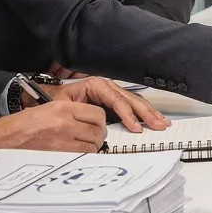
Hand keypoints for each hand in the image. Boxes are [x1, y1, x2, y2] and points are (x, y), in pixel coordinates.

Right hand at [0, 101, 107, 151]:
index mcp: (62, 108)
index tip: (95, 125)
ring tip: (80, 147)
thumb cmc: (16, 127)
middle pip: (98, 130)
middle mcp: (66, 123)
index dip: (99, 121)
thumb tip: (86, 122)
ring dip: (90, 147)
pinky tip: (74, 155)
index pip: (97, 113)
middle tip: (89, 138)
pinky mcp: (59, 157)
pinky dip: (82, 157)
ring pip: (93, 145)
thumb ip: (68, 114)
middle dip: (97, 135)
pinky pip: (83, 157)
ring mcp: (64, 141)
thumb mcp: (44, 110)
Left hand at [40, 76, 168, 132]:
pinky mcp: (114, 103)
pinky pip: (133, 106)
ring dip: (150, 113)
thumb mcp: (64, 105)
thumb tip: (100, 123)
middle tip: (158, 124)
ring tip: (162, 122)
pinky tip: (153, 118)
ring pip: (136, 102)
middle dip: (146, 113)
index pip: (117, 99)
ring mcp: (112, 95)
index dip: (128, 114)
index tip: (135, 127)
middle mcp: (107, 88)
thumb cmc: (56, 103)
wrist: (50, 102)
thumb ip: (82, 113)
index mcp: (96, 85)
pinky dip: (145, 113)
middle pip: (132, 100)